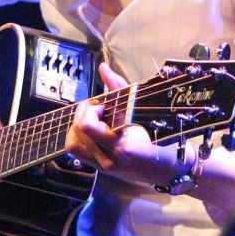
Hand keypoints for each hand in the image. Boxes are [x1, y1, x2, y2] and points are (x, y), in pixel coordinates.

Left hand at [65, 62, 156, 182]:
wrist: (162, 166)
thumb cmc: (156, 137)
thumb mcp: (139, 109)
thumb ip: (118, 87)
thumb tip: (103, 68)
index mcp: (122, 146)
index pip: (87, 126)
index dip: (90, 110)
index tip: (102, 105)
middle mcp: (110, 159)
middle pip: (77, 131)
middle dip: (83, 113)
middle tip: (98, 109)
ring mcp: (102, 166)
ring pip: (72, 143)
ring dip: (78, 127)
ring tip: (94, 121)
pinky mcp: (98, 167)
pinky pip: (77, 151)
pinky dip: (80, 137)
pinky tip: (93, 132)